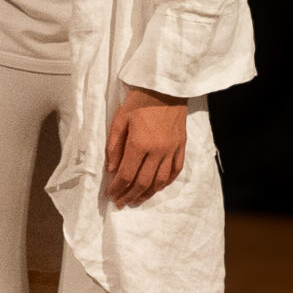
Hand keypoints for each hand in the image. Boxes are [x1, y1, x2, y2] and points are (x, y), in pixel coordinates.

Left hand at [105, 84, 187, 206]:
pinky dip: (166, 182)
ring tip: (137, 200)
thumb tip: (112, 170)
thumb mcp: (119, 121)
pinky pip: (176, 170)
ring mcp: (172, 150)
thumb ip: (114, 147)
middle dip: (130, 195)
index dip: (117, 188)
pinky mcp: (181, 146)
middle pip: (143, 182)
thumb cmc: (138, 102)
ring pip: (160, 180)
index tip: (110, 195)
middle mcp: (157, 151)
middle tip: (121, 203)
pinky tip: (157, 187)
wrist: (165, 89)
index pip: (126, 175)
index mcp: (139, 144)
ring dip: (147, 193)